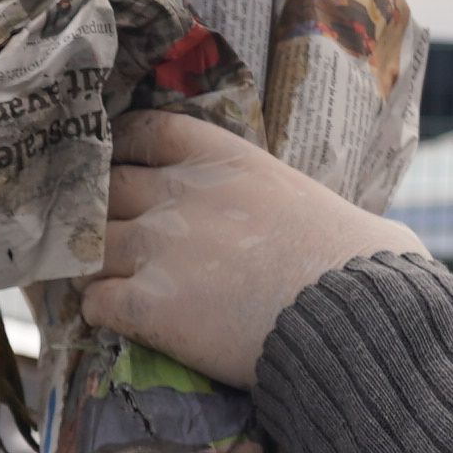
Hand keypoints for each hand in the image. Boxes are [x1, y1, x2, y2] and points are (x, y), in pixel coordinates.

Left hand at [80, 110, 424, 388]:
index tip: (121, 166)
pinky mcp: (147, 304)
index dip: (125, 150)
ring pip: (92, 245)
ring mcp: (158, 246)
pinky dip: (99, 311)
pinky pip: (94, 301)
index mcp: (224, 158)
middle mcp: (180, 193)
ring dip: (95, 264)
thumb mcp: (324, 204)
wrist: (351, 316)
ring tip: (107, 282)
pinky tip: (116, 320)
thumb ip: (292, 202)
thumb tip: (337, 227)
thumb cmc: (361, 263)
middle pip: (108, 190)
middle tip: (111, 236)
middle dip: (104, 212)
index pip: (146, 131)